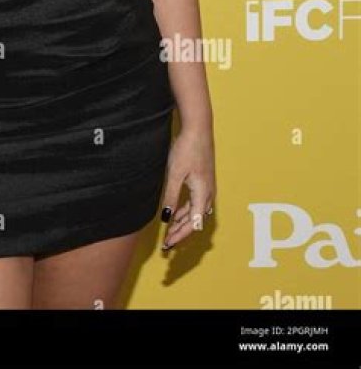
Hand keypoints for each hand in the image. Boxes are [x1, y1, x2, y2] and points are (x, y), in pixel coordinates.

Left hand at [159, 125, 215, 250]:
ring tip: (170, 233)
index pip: (193, 224)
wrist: (198, 129)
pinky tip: (175, 215)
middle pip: (195, 222)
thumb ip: (171, 197)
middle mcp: (208, 194)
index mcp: (203, 194)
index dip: (181, 237)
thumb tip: (167, 218)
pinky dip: (185, 212)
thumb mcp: (175, 174)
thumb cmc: (187, 149)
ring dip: (183, 224)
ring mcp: (207, 188)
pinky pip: (195, 204)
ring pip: (196, 213)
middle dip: (181, 234)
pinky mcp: (203, 182)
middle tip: (167, 245)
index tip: (169, 245)